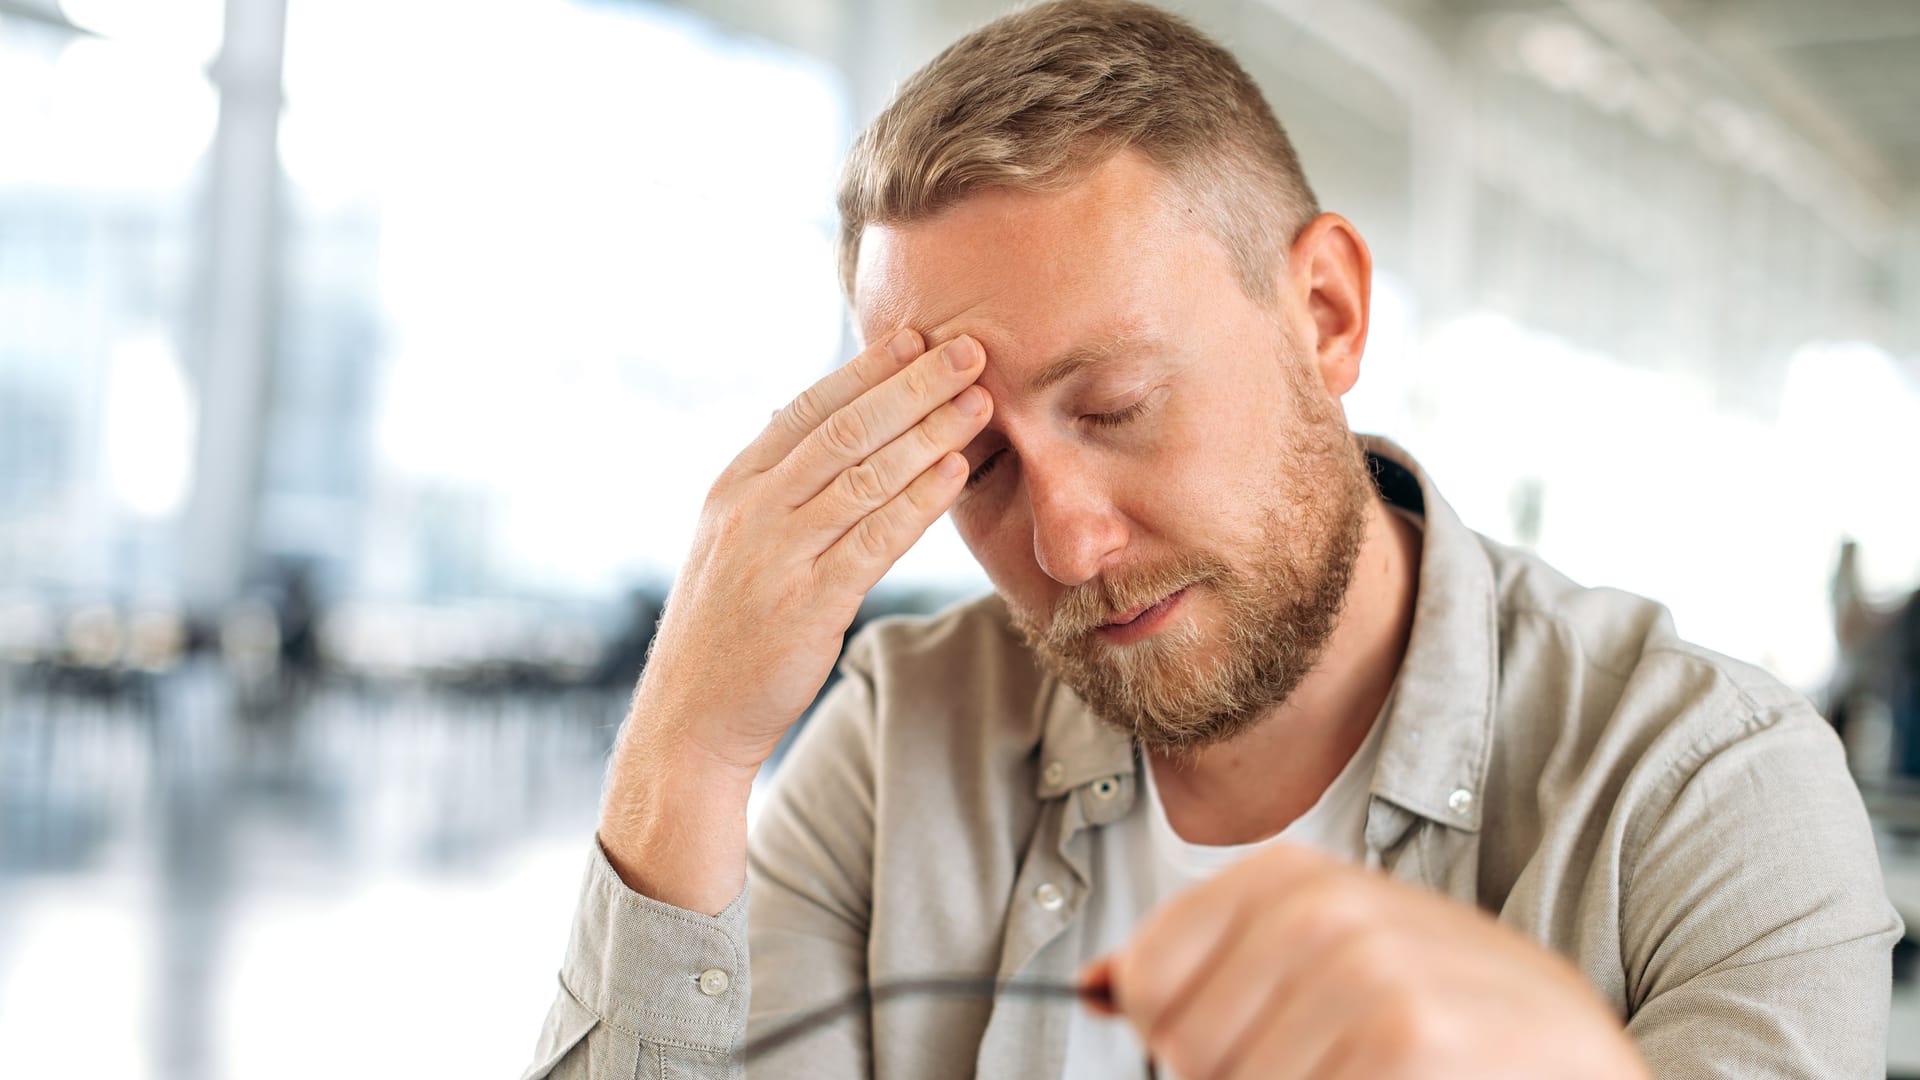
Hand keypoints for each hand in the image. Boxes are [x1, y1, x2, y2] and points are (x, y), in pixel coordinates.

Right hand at [633, 327, 991, 773]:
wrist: (691, 715)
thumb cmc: (725, 628)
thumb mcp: (733, 541)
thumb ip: (776, 486)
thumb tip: (811, 424)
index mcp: (736, 485)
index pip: (810, 407)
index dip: (868, 369)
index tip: (917, 335)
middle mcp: (753, 509)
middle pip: (846, 429)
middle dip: (913, 384)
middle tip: (969, 350)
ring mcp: (778, 554)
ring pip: (865, 475)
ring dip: (929, 432)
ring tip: (979, 401)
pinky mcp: (808, 604)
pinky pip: (875, 539)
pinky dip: (918, 501)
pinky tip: (954, 473)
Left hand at [1080, 843, 1648, 1079]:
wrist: (1584, 1067)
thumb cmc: (1452, 1029)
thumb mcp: (1334, 967)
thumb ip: (1218, 968)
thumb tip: (1093, 982)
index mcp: (1295, 880)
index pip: (1150, 975)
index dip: (1179, 1032)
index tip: (1239, 1043)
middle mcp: (1328, 912)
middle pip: (1182, 1041)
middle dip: (1230, 1078)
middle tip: (1334, 1068)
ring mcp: (1371, 976)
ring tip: (1379, 1076)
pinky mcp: (1410, 1044)